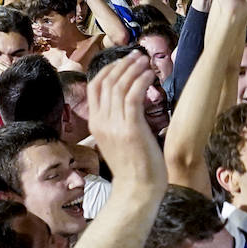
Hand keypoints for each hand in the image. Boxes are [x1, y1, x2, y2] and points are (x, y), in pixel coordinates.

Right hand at [86, 53, 163, 185]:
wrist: (137, 191)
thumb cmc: (134, 168)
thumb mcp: (119, 140)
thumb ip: (119, 122)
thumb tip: (132, 104)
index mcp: (96, 124)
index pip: (95, 87)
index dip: (109, 70)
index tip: (125, 62)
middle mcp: (101, 122)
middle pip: (106, 82)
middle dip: (123, 65)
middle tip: (138, 56)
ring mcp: (114, 125)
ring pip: (119, 85)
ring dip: (133, 69)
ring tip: (146, 61)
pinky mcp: (130, 128)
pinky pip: (133, 96)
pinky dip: (141, 81)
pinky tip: (150, 75)